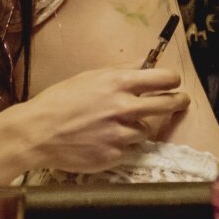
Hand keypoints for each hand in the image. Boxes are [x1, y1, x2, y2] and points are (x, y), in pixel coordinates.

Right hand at [20, 67, 189, 173]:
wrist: (38, 132)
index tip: (174, 83)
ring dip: (138, 127)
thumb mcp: (89, 77)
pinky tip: (105, 140)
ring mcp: (121, 134)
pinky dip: (123, 145)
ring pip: (146, 130)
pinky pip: (130, 149)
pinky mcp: (115, 155)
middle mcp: (124, 108)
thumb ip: (119, 71)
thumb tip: (144, 63)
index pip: (163, 79)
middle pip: (167, 104)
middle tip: (181, 101)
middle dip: (178, 101)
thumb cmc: (60, 101)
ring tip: (118, 126)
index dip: (173, 80)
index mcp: (118, 83)